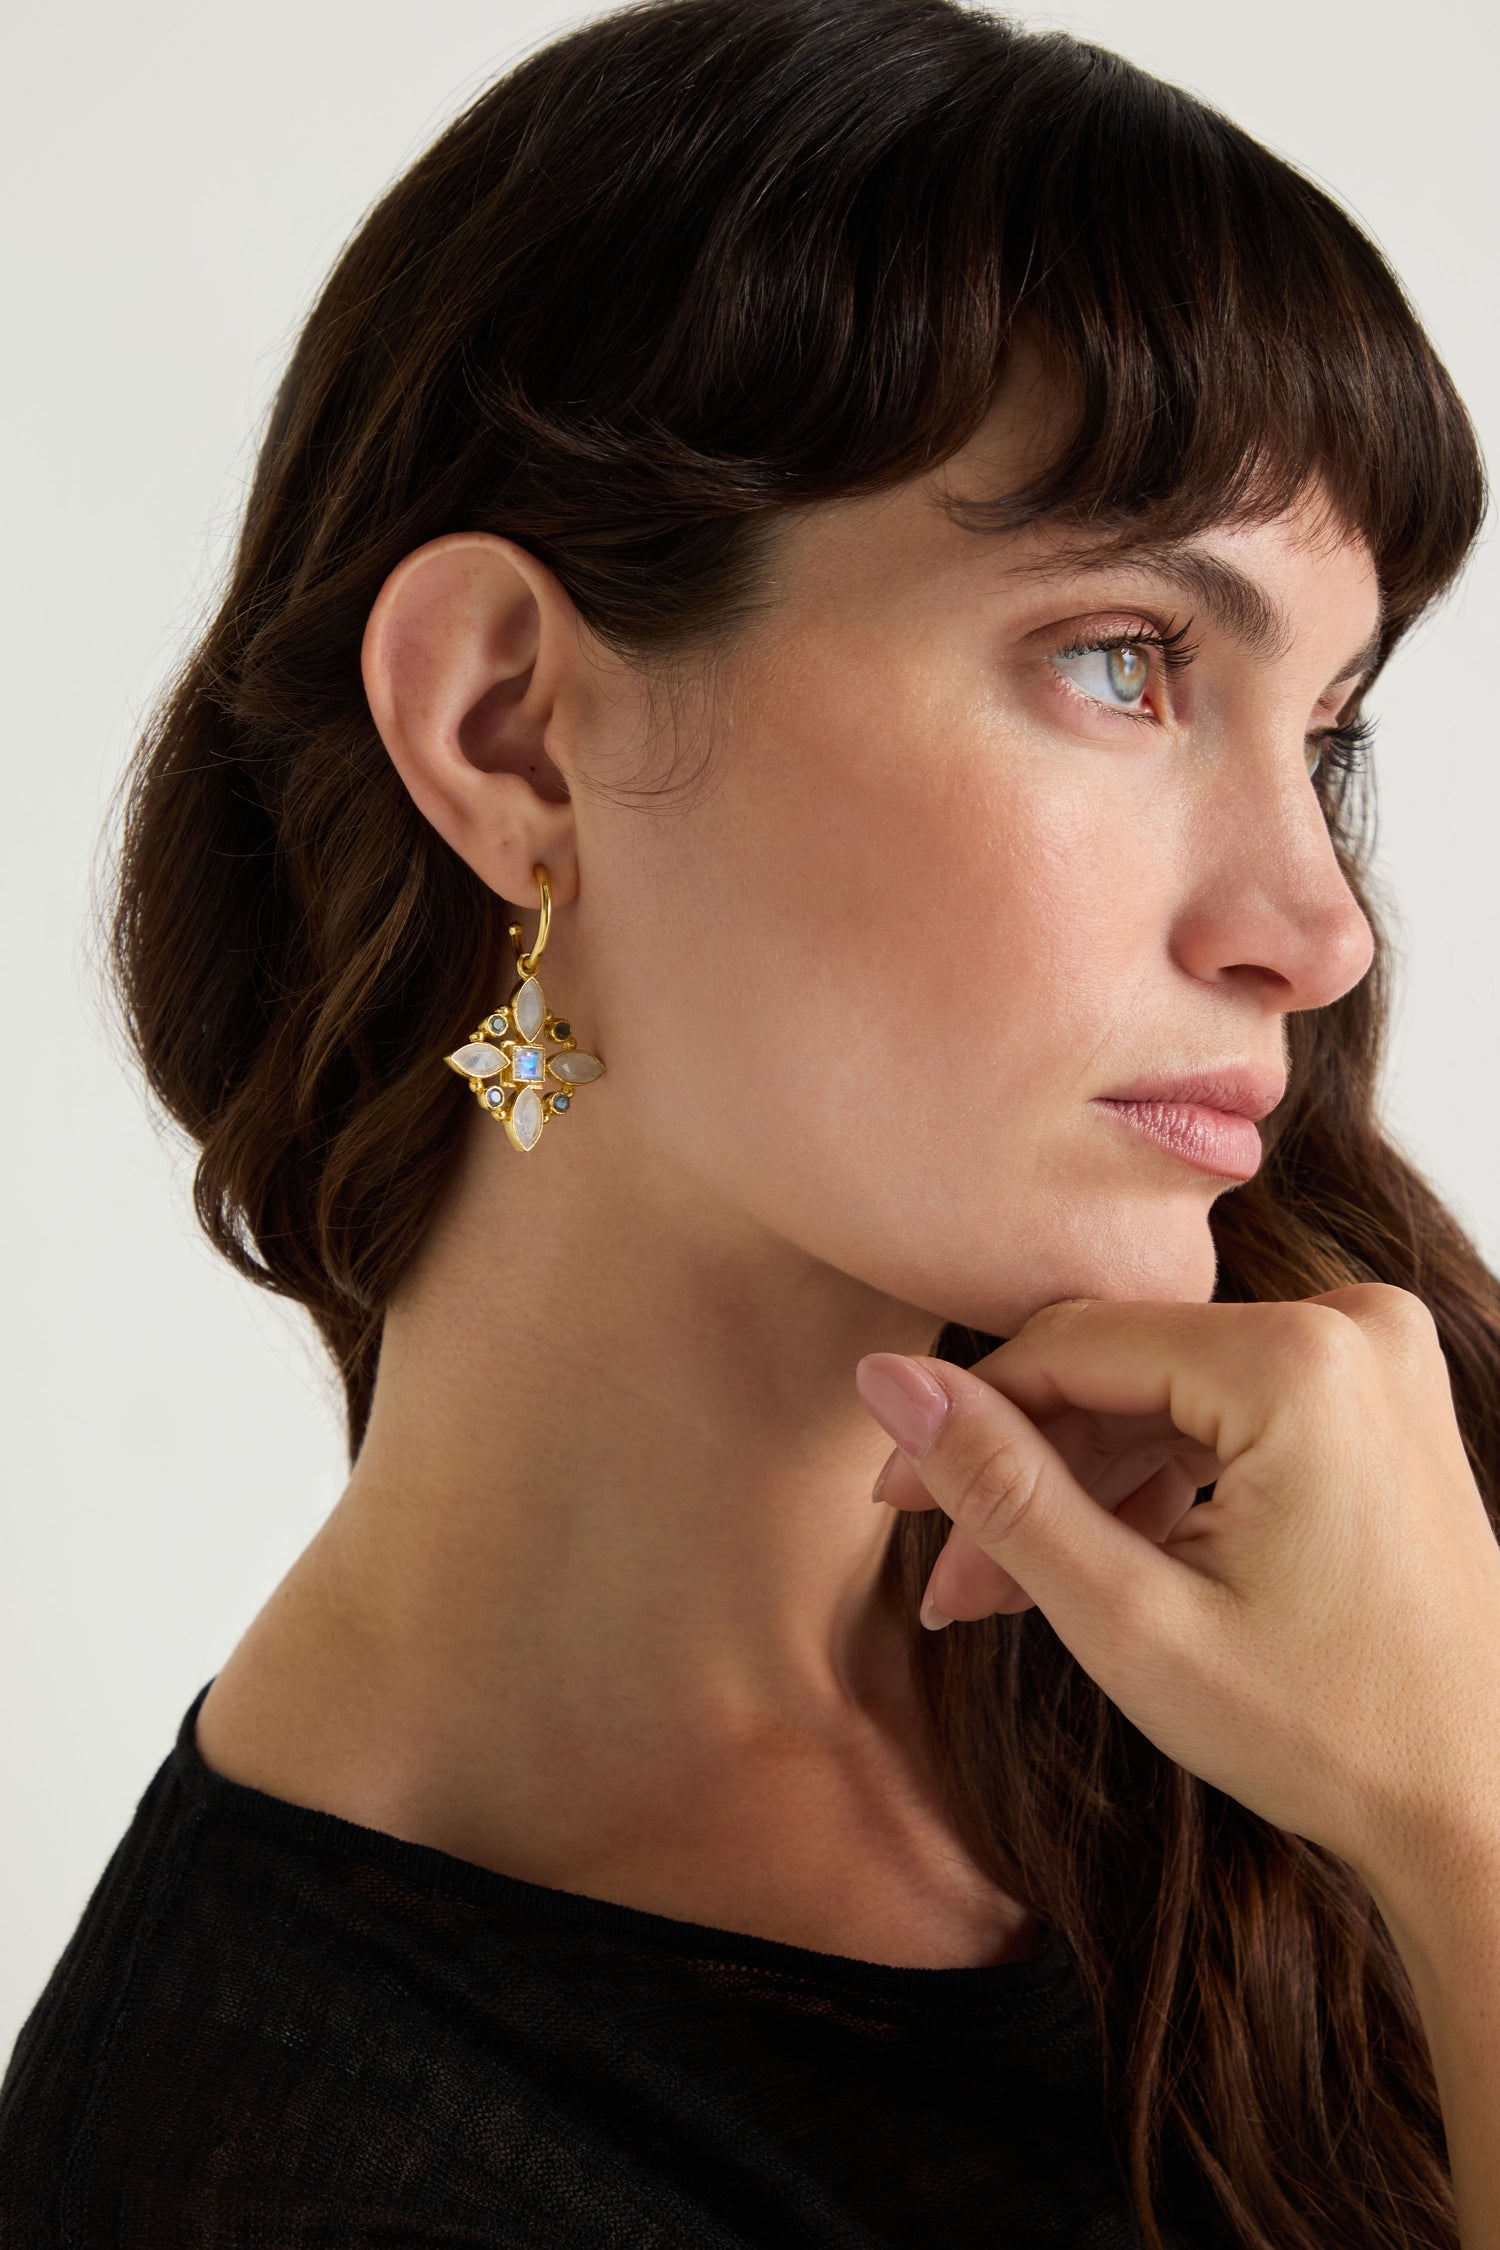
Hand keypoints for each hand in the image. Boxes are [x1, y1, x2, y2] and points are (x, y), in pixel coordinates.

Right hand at [855, 1287, 1499, 1889]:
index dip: (963, 1418)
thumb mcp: (1130, 1618)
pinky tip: (1087, 1563)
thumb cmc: (1328, 1732)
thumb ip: (1002, 1489)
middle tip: (942, 1571)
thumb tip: (889, 1380)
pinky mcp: (1373, 1396)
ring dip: (1076, 1489)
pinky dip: (1152, 1484)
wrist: (1483, 1806)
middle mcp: (1351, 1325)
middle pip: (1116, 1369)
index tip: (892, 1498)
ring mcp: (1372, 1358)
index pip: (1071, 1346)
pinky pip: (1221, 1413)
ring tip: (996, 1591)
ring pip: (1160, 1395)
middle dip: (1020, 1473)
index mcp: (1299, 1360)